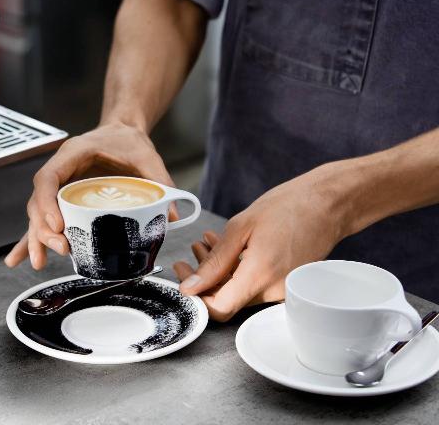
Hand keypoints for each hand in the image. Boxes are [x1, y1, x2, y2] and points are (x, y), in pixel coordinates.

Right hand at [4, 122, 177, 269]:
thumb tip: (172, 216)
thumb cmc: (127, 140)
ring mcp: (59, 186)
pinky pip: (44, 219)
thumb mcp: (146, 156)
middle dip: (43, 228)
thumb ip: (160, 180)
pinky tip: (23, 258)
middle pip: (39, 201)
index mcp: (72, 154)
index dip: (47, 202)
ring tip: (39, 262)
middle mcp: (60, 170)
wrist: (122, 131)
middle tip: (62, 248)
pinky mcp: (63, 199)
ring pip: (38, 214)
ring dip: (36, 238)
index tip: (57, 225)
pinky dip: (34, 238)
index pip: (48, 178)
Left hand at [173, 166, 346, 320]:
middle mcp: (274, 291)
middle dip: (205, 277)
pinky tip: (229, 247)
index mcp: (260, 276)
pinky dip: (238, 268)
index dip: (196, 297)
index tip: (184, 276)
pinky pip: (255, 284)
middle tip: (193, 251)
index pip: (219, 309)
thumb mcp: (241, 227)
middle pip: (227, 298)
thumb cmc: (289, 207)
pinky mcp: (287, 284)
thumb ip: (214, 261)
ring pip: (239, 290)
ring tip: (208, 242)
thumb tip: (190, 286)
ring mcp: (283, 290)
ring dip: (220, 270)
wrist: (329, 203)